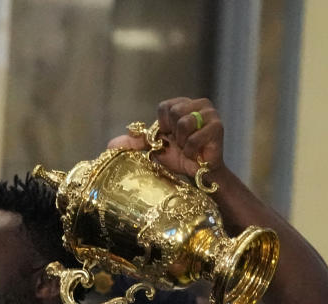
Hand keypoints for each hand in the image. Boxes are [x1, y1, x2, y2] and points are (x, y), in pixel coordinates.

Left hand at [107, 97, 225, 180]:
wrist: (200, 174)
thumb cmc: (179, 159)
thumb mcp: (154, 148)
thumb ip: (135, 142)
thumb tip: (109, 145)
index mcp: (184, 103)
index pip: (164, 107)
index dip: (163, 126)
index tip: (170, 137)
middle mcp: (200, 104)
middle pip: (174, 112)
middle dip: (173, 134)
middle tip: (181, 144)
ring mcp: (211, 114)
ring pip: (183, 123)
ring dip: (182, 143)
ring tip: (189, 148)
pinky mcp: (218, 127)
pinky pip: (194, 138)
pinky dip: (191, 150)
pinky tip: (197, 154)